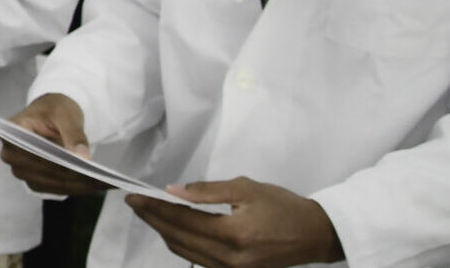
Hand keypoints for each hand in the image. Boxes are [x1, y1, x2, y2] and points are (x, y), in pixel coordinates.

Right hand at [1, 94, 110, 195]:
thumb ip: (74, 134)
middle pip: (37, 170)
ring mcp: (19, 168)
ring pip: (45, 183)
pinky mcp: (32, 178)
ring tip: (96, 183)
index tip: (78, 166)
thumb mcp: (65, 115)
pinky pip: (50, 188)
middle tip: (94, 178)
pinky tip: (89, 185)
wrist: (52, 115)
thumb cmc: (54, 110)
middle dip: (65, 175)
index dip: (52, 160)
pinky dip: (70, 188)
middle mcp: (10, 153)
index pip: (30, 151)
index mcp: (11, 131)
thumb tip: (84, 157)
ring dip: (70, 185)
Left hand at [124, 177, 343, 267]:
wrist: (315, 235)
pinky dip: (181, 244)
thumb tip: (172, 191)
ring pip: (184, 251)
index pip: (182, 220)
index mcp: (233, 235)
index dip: (154, 208)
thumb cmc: (284, 207)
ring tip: (148, 213)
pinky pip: (198, 259)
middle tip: (134, 203)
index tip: (133, 196)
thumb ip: (207, 191)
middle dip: (153, 219)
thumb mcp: (246, 189)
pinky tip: (171, 229)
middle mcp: (230, 259)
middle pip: (178, 238)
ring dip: (163, 232)